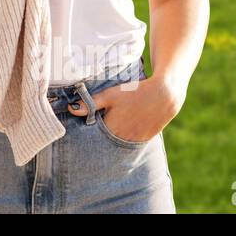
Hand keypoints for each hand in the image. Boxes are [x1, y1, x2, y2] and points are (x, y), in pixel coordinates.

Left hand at [66, 73, 180, 143]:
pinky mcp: (146, 139)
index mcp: (112, 130)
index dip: (90, 129)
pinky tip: (127, 124)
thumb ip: (90, 104)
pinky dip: (127, 135)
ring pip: (120, 142)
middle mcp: (123, 139)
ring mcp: (136, 140)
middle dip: (101, 134)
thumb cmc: (134, 93)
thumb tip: (71, 109)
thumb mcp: (109, 95)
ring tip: (116, 122)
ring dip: (115, 136)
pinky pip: (132, 141)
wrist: (163, 95)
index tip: (89, 122)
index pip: (94, 136)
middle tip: (102, 121)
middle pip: (107, 141)